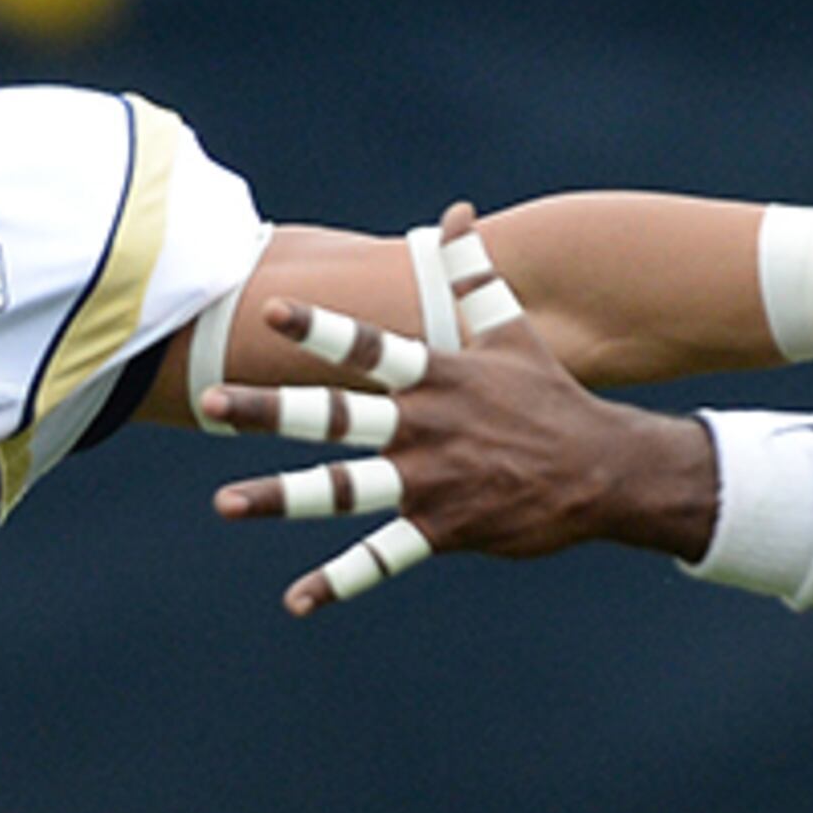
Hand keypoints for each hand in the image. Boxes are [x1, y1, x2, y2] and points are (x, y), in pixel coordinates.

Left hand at [206, 206, 710, 615]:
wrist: (605, 471)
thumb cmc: (549, 397)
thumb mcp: (512, 331)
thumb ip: (472, 273)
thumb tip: (456, 211)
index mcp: (437, 377)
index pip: (370, 346)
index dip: (322, 328)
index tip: (273, 309)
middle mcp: (426, 427)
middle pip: (336, 416)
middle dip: (269, 409)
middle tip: (208, 402)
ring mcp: (432, 481)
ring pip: (345, 490)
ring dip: (282, 496)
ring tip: (226, 503)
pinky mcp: (444, 529)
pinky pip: (383, 557)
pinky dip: (340, 581)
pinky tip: (297, 601)